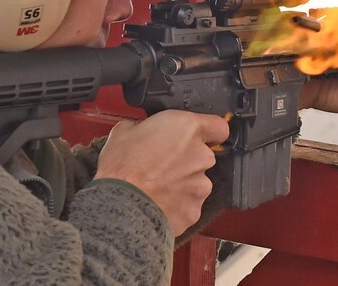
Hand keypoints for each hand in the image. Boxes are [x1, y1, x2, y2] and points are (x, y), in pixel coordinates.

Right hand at [94, 110, 229, 234]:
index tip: (199, 136)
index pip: (219, 127)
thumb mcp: (124, 131)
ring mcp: (201, 185)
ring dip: (183, 184)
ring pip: (197, 182)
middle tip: (162, 164)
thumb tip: (143, 130)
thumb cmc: (121, 167)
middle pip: (204, 156)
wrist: (118, 204)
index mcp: (187, 128)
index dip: (209, 131)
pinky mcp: (194, 210)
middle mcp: (201, 156)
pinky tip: (158, 204)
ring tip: (157, 188)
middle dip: (187, 160)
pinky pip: (189, 205)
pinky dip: (177, 205)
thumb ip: (145, 127)